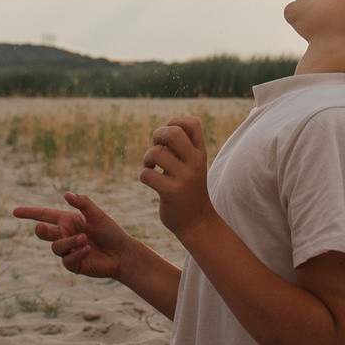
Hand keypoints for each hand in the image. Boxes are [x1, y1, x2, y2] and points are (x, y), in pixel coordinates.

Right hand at [12, 192, 137, 279]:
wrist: (122, 253)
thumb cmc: (110, 231)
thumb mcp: (97, 215)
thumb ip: (83, 204)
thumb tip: (66, 194)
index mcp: (67, 220)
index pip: (44, 215)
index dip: (29, 213)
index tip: (15, 212)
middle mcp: (65, 234)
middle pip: (43, 233)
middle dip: (41, 231)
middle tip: (42, 227)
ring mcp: (68, 250)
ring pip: (56, 247)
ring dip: (69, 242)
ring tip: (85, 240)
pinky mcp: (74, 264)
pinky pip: (67, 260)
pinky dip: (77, 254)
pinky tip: (88, 250)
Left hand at [140, 116, 214, 235]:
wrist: (197, 222)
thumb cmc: (189, 190)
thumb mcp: (192, 166)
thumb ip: (181, 149)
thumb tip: (161, 132)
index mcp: (200, 153)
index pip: (192, 123)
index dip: (174, 122)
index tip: (168, 138)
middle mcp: (195, 162)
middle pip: (173, 132)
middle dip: (158, 136)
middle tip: (158, 149)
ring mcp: (185, 177)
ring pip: (156, 153)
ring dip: (147, 158)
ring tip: (152, 168)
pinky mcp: (172, 192)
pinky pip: (147, 175)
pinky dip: (144, 175)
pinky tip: (151, 181)